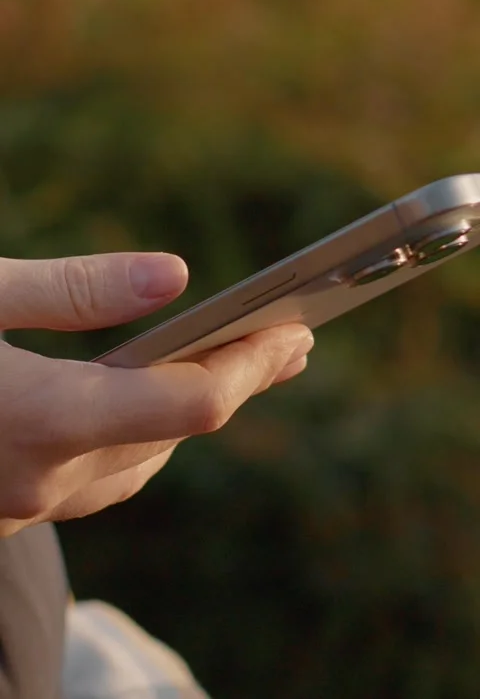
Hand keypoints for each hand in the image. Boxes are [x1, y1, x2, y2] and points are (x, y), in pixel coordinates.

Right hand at [0, 253, 313, 534]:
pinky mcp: (6, 511)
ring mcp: (21, 508)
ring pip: (139, 466)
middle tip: (289, 341)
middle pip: (175, 434)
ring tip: (232, 367)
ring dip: (190, 417)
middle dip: (237, 382)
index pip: (189, 404)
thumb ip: (71, 290)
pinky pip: (98, 482)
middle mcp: (43, 480)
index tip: (295, 332)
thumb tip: (174, 275)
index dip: (251, 367)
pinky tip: (145, 411)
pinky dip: (140, 440)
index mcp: (41, 419)